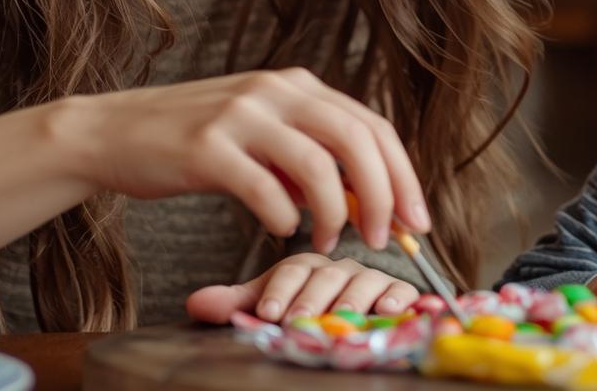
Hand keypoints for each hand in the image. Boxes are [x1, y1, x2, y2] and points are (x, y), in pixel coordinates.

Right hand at [59, 67, 428, 251]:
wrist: (112, 132)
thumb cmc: (195, 143)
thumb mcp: (261, 136)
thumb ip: (310, 158)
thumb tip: (366, 202)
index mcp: (295, 85)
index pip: (371, 124)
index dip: (402, 173)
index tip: (417, 218)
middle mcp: (273, 91)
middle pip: (355, 139)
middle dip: (383, 194)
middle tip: (388, 238)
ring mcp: (240, 116)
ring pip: (317, 164)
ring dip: (334, 213)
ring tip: (328, 241)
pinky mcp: (205, 148)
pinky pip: (263, 189)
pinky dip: (282, 217)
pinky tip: (279, 231)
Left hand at [185, 253, 421, 323]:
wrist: (353, 327)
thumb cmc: (306, 314)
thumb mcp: (270, 308)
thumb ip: (237, 305)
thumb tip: (195, 303)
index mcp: (307, 268)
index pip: (292, 270)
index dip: (280, 291)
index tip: (269, 314)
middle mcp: (340, 269)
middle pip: (327, 276)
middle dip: (312, 299)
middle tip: (300, 321)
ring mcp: (372, 279)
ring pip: (364, 281)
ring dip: (352, 300)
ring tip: (341, 317)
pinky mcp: (400, 293)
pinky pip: (402, 291)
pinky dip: (397, 299)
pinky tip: (388, 311)